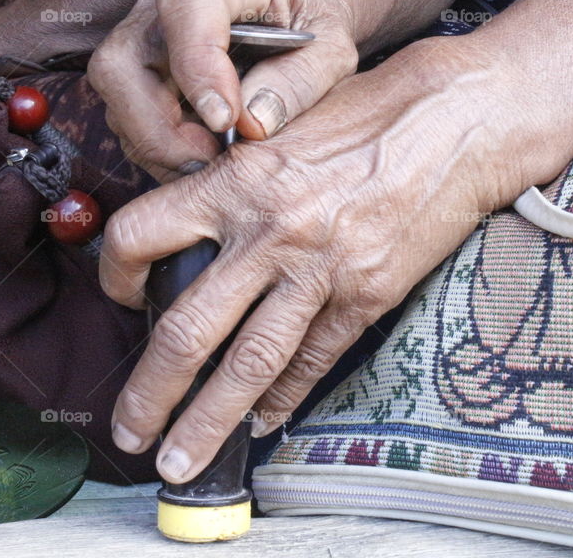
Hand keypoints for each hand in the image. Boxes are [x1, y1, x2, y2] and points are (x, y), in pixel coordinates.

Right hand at [87, 0, 358, 182]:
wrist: (296, 20)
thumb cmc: (313, 28)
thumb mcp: (332, 52)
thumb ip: (299, 82)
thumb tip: (251, 123)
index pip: (186, 5)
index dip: (196, 67)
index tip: (224, 121)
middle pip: (123, 61)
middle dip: (159, 129)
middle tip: (209, 160)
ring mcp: (143, 28)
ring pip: (116, 94)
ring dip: (157, 144)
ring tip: (209, 162)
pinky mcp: (136, 65)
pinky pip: (125, 114)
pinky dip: (157, 148)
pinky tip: (197, 156)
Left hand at [99, 39, 526, 482]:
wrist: (457, 121)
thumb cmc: (366, 110)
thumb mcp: (278, 120)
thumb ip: (227, 172)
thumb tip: (185, 219)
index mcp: (234, 181)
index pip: (140, 236)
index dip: (115, 275)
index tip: (120, 297)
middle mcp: (267, 232)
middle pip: (186, 330)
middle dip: (149, 395)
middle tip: (128, 434)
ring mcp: (319, 271)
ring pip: (247, 365)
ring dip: (206, 423)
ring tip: (179, 463)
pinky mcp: (366, 296)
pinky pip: (312, 361)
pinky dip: (282, 399)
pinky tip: (260, 423)